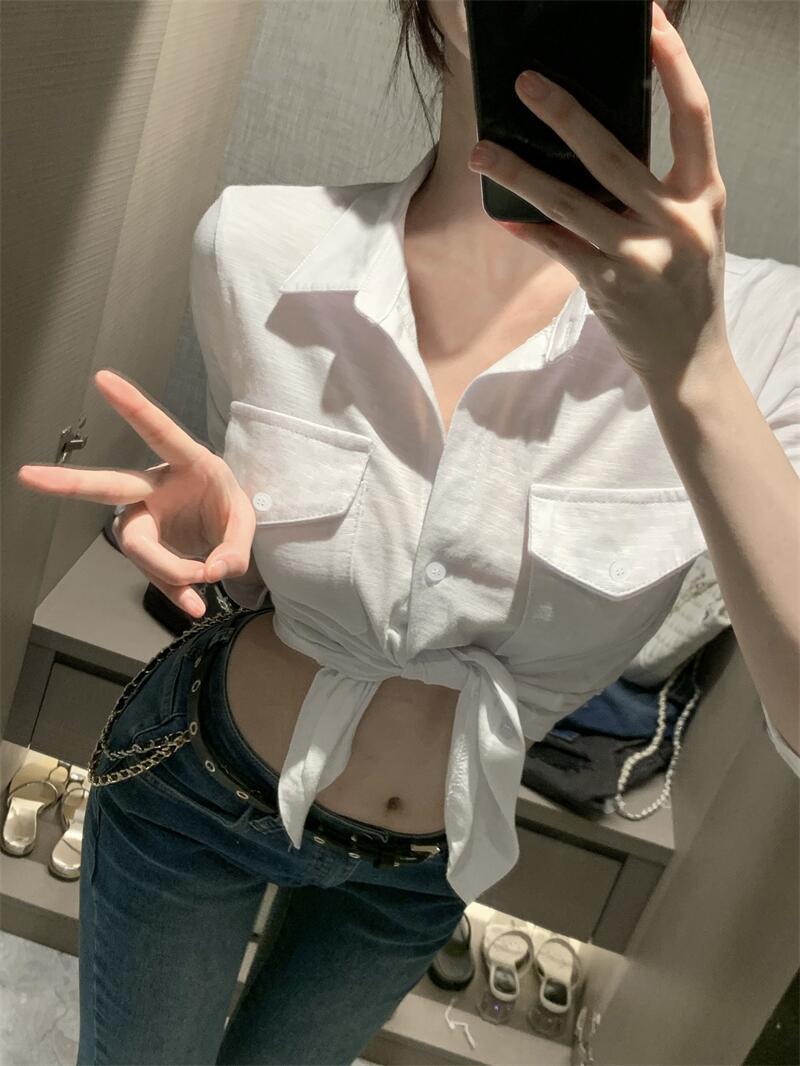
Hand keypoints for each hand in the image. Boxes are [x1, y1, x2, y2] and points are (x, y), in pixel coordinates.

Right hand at [17, 369, 255, 617]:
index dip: (133, 407)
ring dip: (171, 572)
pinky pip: (153, 573)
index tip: (103, 379)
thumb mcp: (246, 523)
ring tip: (203, 588)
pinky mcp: (145, 546)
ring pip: (138, 547)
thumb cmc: (229, 509)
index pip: (160, 431)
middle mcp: (154, 487)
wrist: (227, 534)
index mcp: (188, 463)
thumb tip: (211, 572)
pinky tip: (192, 605)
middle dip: (67, 482)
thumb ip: (234, 547)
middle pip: (108, 488)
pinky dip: (174, 591)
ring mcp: (144, 517)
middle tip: (26, 475)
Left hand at [467, 0, 731, 391]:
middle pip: (614, 154)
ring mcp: (642, 256)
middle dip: (564, 115)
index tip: (647, 23)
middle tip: (524, 83)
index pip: (693, 115)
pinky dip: (530, 229)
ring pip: (571, 203)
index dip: (673, 64)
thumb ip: (660, 187)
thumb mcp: (692, 226)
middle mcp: (678, 221)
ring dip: (521, 174)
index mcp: (706, 194)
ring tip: (481, 151)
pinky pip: (559, 248)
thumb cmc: (686, 283)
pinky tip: (505, 214)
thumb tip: (594, 144)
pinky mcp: (609, 287)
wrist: (690, 358)